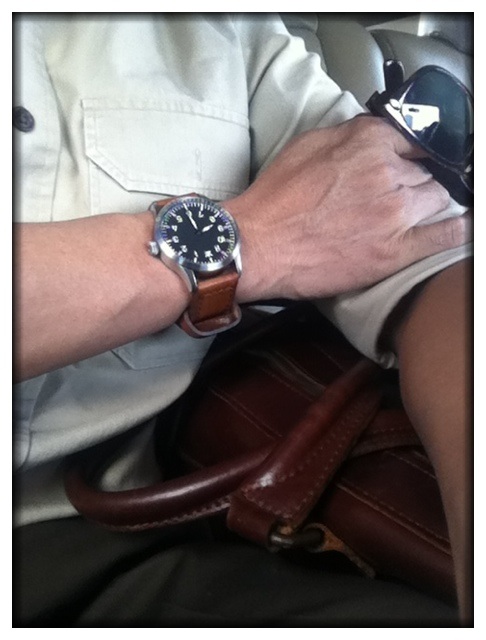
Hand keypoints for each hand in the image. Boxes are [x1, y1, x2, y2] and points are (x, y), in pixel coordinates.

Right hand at [225, 116, 470, 302]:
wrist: (256, 246)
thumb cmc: (275, 200)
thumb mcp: (307, 146)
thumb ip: (350, 133)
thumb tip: (377, 132)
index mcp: (367, 142)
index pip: (414, 140)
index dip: (410, 156)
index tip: (410, 165)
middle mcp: (387, 173)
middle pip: (426, 171)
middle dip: (413, 182)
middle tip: (390, 198)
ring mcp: (395, 212)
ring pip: (438, 198)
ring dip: (426, 205)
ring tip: (404, 216)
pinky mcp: (395, 250)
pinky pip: (444, 235)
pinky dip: (457, 229)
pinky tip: (458, 226)